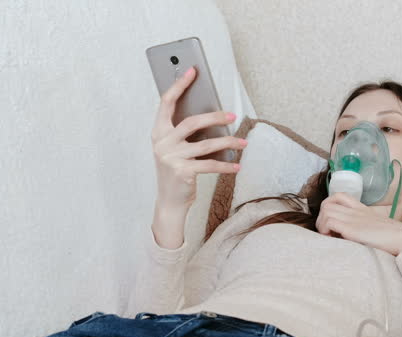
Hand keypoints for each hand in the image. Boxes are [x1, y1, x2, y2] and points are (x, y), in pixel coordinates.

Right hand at [150, 66, 246, 210]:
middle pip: (192, 122)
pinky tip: (237, 165)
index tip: (192, 71)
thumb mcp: (176, 148)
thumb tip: (212, 114)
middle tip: (233, 116)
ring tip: (243, 142)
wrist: (169, 201)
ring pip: (206, 144)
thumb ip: (185, 132)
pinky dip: (226, 165)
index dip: (179, 85)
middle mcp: (162, 142)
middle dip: (215, 117)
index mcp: (158, 132)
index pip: (166, 102)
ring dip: (228, 142)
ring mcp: (171, 157)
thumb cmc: (176, 170)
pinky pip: (210, 164)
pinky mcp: (182, 172)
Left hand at [315, 193, 401, 255]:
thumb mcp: (379, 232)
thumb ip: (367, 232)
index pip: (340, 197)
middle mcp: (357, 211)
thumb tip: (357, 242)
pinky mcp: (352, 228)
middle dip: (321, 218)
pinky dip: (325, 230)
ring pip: (325, 210)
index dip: (330, 207)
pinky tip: (333, 240)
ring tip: (330, 237)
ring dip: (321, 224)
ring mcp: (354, 218)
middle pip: (327, 202)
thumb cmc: (397, 242)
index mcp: (364, 210)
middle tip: (328, 233)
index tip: (333, 225)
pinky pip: (328, 221)